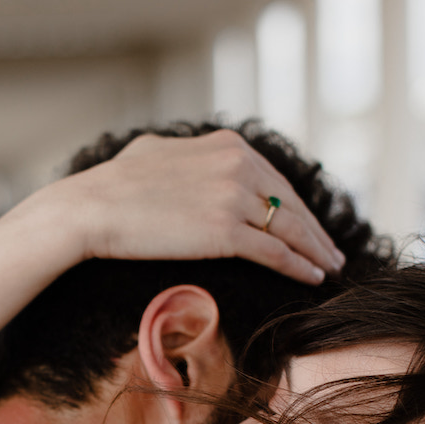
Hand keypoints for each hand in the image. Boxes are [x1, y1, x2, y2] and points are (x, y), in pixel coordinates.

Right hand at [39, 129, 345, 283]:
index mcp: (228, 145)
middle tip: (332, 252)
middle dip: (315, 231)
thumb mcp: (158, 152)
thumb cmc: (114, 185)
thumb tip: (188, 158)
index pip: (275, 180)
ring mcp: (234, 196)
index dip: (296, 207)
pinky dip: (298, 266)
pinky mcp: (225, 230)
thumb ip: (187, 155)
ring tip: (330, 269)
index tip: (310, 226)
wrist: (92, 207)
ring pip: (289, 229)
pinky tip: (313, 278)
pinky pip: (274, 251)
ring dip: (315, 252)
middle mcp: (238, 164)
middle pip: (290, 204)